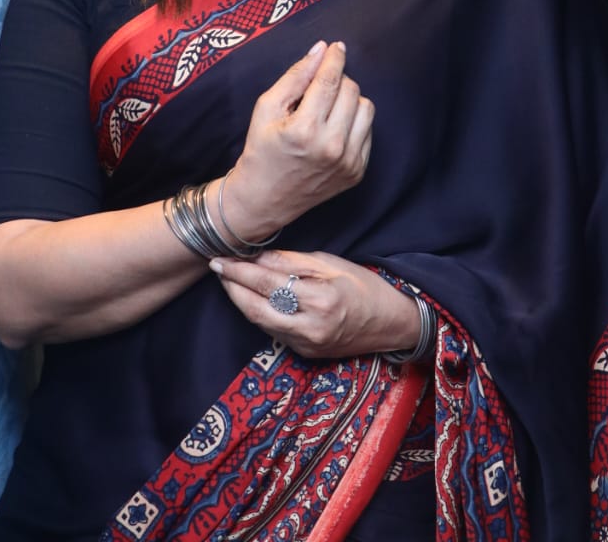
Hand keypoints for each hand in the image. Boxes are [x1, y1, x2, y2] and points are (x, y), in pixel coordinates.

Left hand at [209, 249, 419, 358]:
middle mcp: (311, 326)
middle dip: (233, 287)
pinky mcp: (305, 353)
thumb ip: (291, 262)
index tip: (220, 258)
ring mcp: (307, 344)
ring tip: (229, 279)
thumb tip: (257, 255)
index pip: (269, 282)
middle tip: (217, 267)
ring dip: (240, 300)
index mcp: (320, 298)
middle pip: (257, 308)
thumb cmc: (363, 286)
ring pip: (260, 322)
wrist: (389, 323)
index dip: (240, 270)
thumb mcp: (330, 263)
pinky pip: (273, 330)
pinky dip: (257, 313)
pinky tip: (249, 297)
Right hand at [222, 42, 373, 240]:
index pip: (330, 81)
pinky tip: (334, 128)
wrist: (265, 199)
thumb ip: (295, 76)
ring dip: (350, 99)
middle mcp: (331, 147)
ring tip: (328, 107)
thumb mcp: (266, 108)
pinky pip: (368, 131)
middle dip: (337, 80)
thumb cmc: (262, 150)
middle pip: (351, 90)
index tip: (336, 46)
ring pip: (366, 108)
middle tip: (319, 86)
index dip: (334, 58)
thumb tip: (321, 50)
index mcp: (305, 129)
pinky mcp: (357, 172)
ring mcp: (348, 162)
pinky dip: (354, 122)